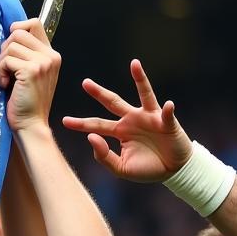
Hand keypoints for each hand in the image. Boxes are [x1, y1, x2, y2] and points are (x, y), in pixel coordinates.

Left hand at [0, 19, 60, 134]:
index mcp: (51, 55)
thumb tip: (8, 35)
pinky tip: (5, 85)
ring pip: (10, 46)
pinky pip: (6, 60)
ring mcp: (42, 62)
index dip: (17, 29)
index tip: (9, 48)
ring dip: (1, 62)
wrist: (30, 125)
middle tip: (6, 68)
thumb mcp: (30, 73)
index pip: (34, 23)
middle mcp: (50, 56)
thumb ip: (26, 54)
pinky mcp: (31, 71)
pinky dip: (0, 72)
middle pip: (18, 33)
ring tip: (6, 78)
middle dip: (5, 49)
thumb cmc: (26, 103)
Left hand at [63, 59, 191, 181]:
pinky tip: (168, 106)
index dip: (81, 124)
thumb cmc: (147, 169)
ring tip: (135, 64)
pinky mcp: (166, 121)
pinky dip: (168, 110)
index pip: (96, 125)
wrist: (173, 171)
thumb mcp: (120, 168)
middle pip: (113, 102)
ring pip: (144, 94)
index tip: (64, 121)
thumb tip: (91, 137)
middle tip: (84, 83)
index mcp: (119, 131)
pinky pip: (167, 114)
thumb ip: (103, 156)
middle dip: (99, 93)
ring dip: (140, 79)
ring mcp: (149, 117)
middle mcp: (132, 120)